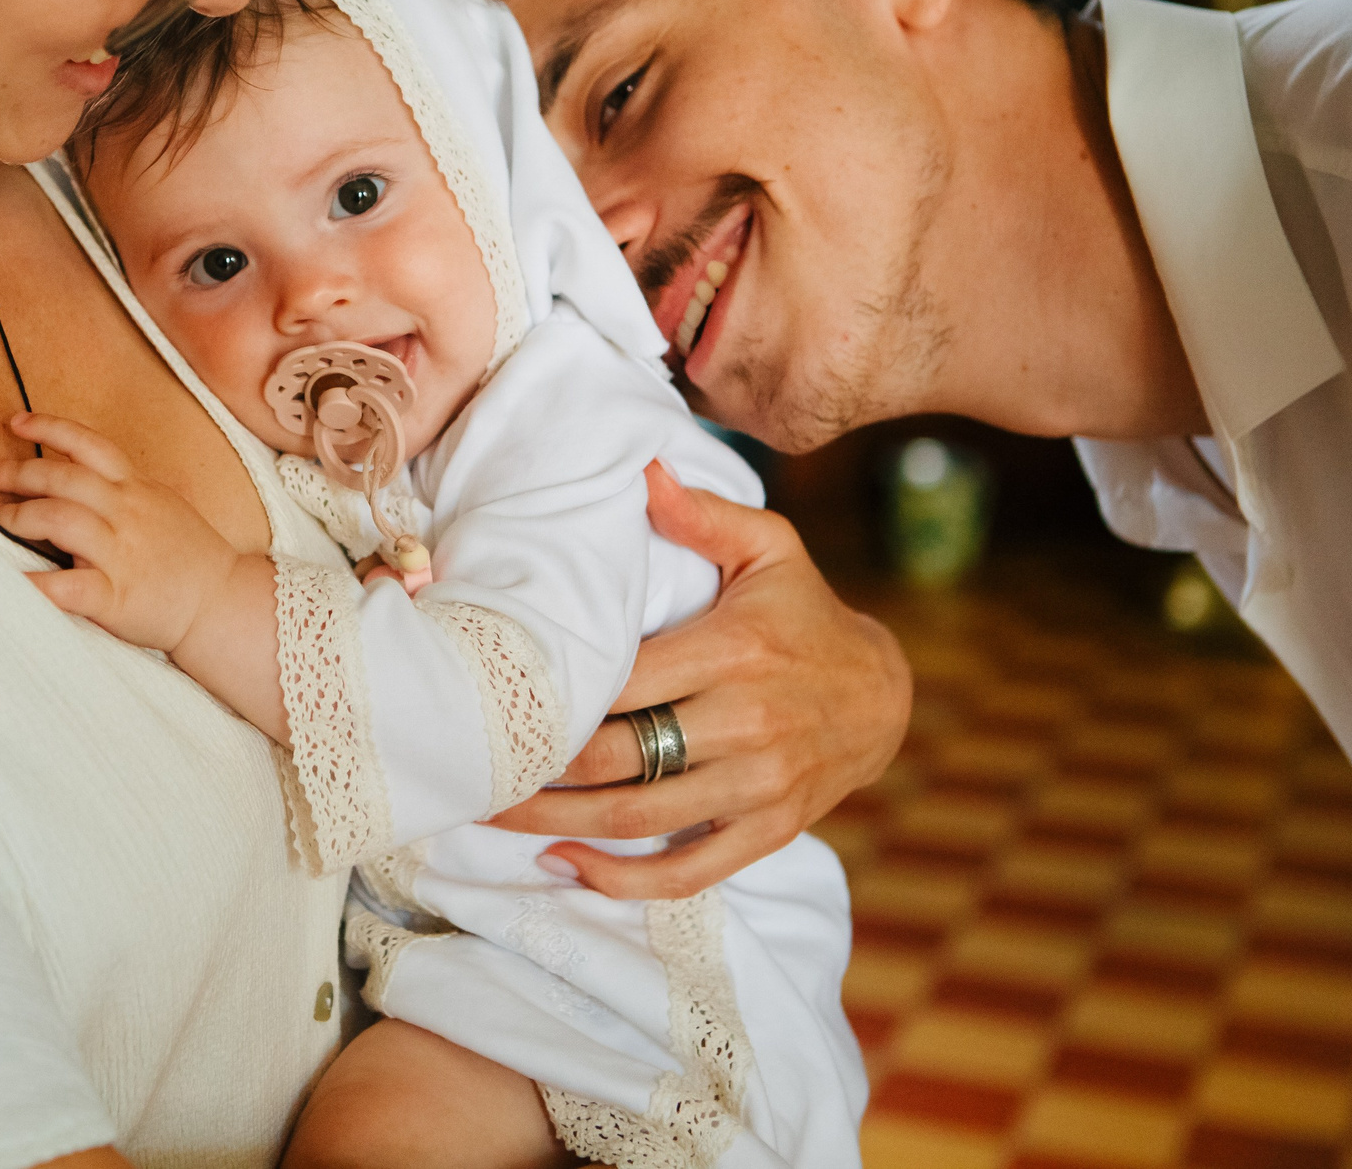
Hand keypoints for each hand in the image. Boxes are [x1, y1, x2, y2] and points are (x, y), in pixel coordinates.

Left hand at [0, 413, 253, 655]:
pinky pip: (68, 586)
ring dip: (20, 514)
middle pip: (65, 477)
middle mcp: (128, 513)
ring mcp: (122, 553)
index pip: (89, 445)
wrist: (224, 603)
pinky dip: (35, 583)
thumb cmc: (188, 557)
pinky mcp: (117, 596)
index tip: (15, 422)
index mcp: (137, 489)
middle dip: (18, 471)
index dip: (49, 428)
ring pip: (61, 519)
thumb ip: (121, 490)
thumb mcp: (161, 504)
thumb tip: (72, 475)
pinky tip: (11, 579)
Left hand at [486, 462, 910, 899]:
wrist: (883, 695)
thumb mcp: (770, 548)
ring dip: (557, 824)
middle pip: (617, 757)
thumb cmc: (804, 613)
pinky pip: (689, 871)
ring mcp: (759, 785)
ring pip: (639, 820)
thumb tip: (642, 470)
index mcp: (733, 651)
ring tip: (492, 813)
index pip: (621, 683)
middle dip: (535, 767)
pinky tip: (565, 863)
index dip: (554, 697)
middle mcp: (747, 722)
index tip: (494, 697)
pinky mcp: (768, 830)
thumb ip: (702, 515)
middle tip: (468, 762)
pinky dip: (623, 880)